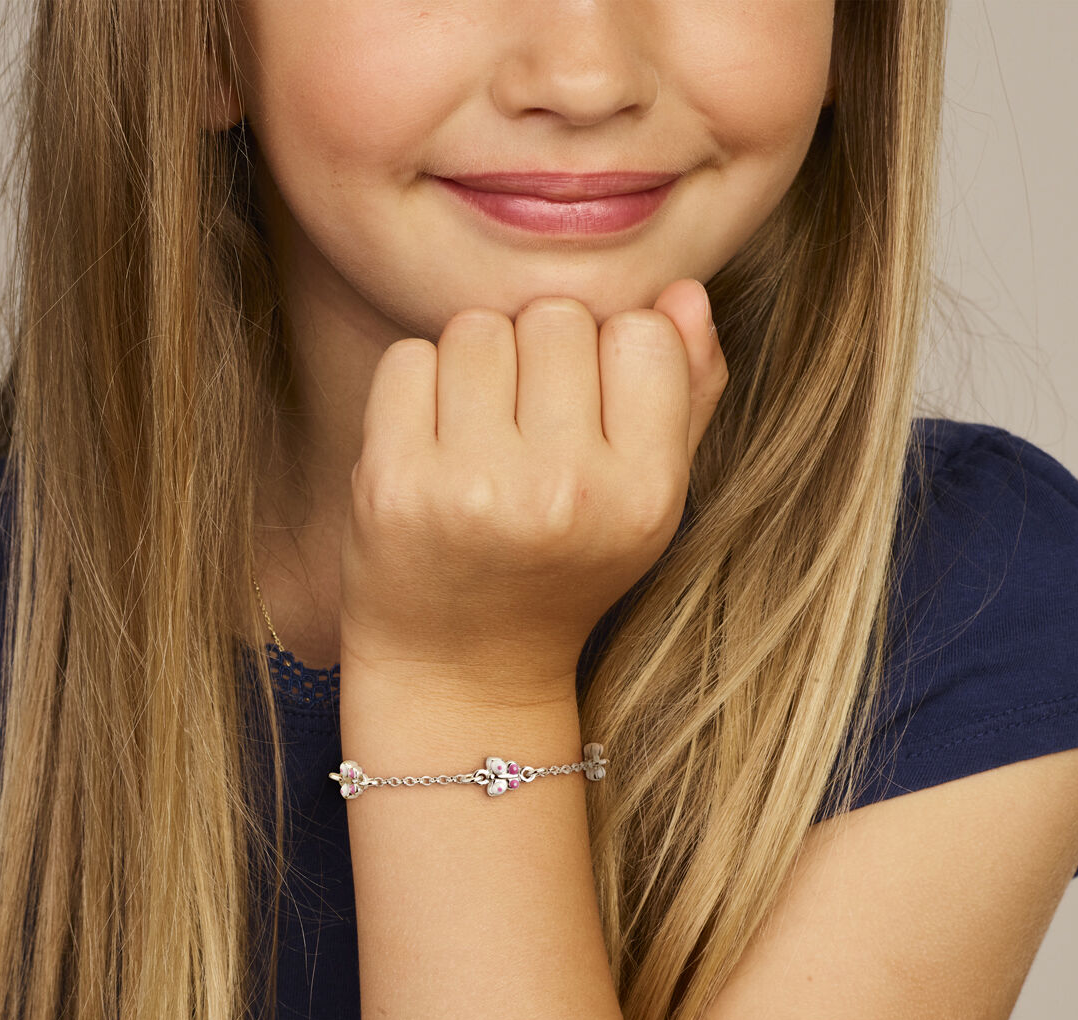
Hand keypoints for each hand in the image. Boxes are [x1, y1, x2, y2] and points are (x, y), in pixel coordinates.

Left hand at [338, 277, 728, 696]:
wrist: (461, 669)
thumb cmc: (559, 571)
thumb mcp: (645, 502)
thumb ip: (685, 398)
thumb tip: (683, 292)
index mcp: (645, 495)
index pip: (640, 333)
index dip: (609, 361)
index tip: (588, 416)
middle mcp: (564, 492)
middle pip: (555, 317)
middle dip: (538, 358)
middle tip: (525, 432)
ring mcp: (474, 488)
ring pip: (477, 327)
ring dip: (474, 367)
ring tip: (478, 439)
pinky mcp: (393, 483)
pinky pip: (408, 358)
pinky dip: (415, 390)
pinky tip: (429, 448)